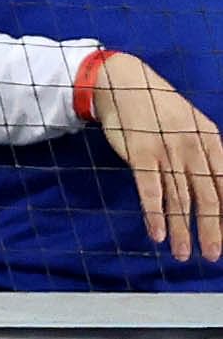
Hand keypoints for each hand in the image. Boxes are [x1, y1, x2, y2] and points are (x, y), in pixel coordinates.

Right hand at [92, 53, 222, 262]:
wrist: (125, 83)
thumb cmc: (158, 110)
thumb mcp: (191, 127)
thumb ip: (203, 156)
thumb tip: (216, 188)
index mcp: (210, 141)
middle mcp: (193, 147)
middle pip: (207, 196)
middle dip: (212, 229)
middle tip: (213, 255)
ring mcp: (167, 149)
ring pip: (179, 197)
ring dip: (182, 229)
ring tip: (183, 254)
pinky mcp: (141, 152)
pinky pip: (150, 188)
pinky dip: (154, 213)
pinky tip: (157, 233)